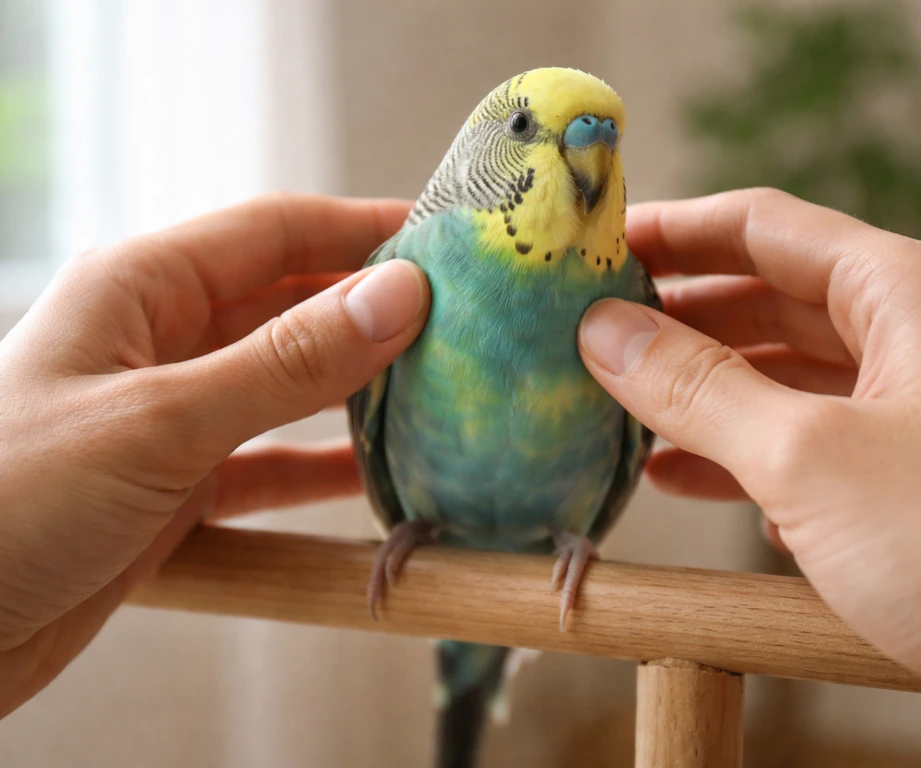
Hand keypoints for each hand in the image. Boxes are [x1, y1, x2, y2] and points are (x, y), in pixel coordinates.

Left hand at [0, 194, 426, 716]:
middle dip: (372, 312)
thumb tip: (399, 297)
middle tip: (463, 324)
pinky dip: (320, 469)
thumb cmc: (6, 500)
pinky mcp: (178, 486)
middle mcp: (162, 341)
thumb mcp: (158, 421)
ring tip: (439, 392)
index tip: (447, 241)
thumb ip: (284, 363)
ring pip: (287, 386)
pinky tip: (378, 475)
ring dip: (356, 391)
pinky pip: (269, 463)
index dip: (363, 230)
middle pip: (289, 306)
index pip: (276, 232)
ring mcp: (173, 416)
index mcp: (141, 288)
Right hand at [578, 189, 920, 767]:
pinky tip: (687, 478)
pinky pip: (804, 445)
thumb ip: (696, 388)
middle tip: (594, 334)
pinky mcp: (907, 486)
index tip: (598, 248)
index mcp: (908, 294)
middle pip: (771, 298)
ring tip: (620, 406)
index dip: (675, 231)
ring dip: (701, 391)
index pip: (766, 227)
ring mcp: (915, 414)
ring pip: (783, 377)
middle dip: (680, 317)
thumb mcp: (806, 456)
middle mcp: (916, 340)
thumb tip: (603, 331)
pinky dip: (740, 455)